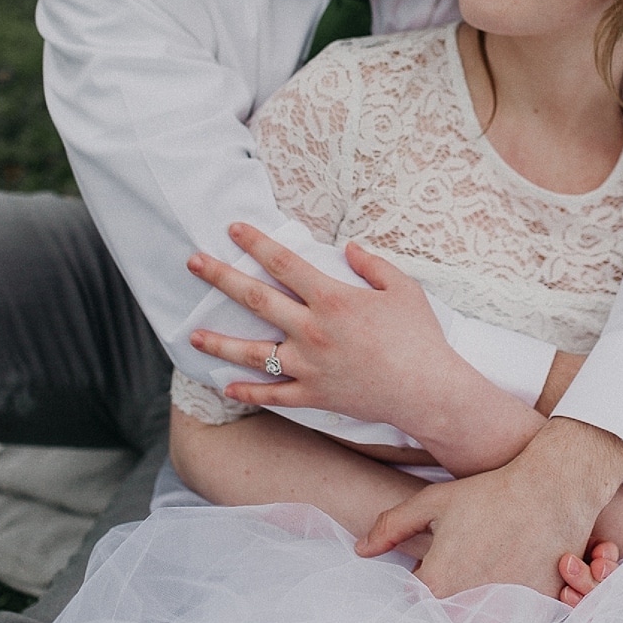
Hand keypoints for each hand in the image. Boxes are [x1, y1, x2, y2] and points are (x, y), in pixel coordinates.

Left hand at [187, 225, 463, 431]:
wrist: (429, 391)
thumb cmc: (421, 337)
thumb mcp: (403, 289)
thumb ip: (373, 264)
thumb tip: (348, 246)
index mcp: (332, 299)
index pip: (283, 262)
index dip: (256, 242)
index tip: (232, 228)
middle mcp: (312, 330)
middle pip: (256, 300)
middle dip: (220, 278)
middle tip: (193, 262)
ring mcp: (309, 366)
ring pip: (253, 353)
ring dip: (219, 342)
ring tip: (192, 335)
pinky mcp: (314, 394)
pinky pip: (273, 394)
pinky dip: (248, 392)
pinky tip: (225, 386)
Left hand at [357, 417, 622, 597]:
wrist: (551, 490)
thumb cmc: (487, 494)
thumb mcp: (431, 502)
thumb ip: (390, 528)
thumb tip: (360, 551)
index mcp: (438, 584)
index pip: (416, 601)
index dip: (424, 580)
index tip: (437, 559)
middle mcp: (471, 606)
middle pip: (448, 615)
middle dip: (452, 594)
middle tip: (471, 557)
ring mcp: (507, 613)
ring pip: (481, 620)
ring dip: (481, 602)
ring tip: (493, 561)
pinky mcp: (539, 612)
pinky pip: (516, 619)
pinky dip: (513, 603)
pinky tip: (515, 568)